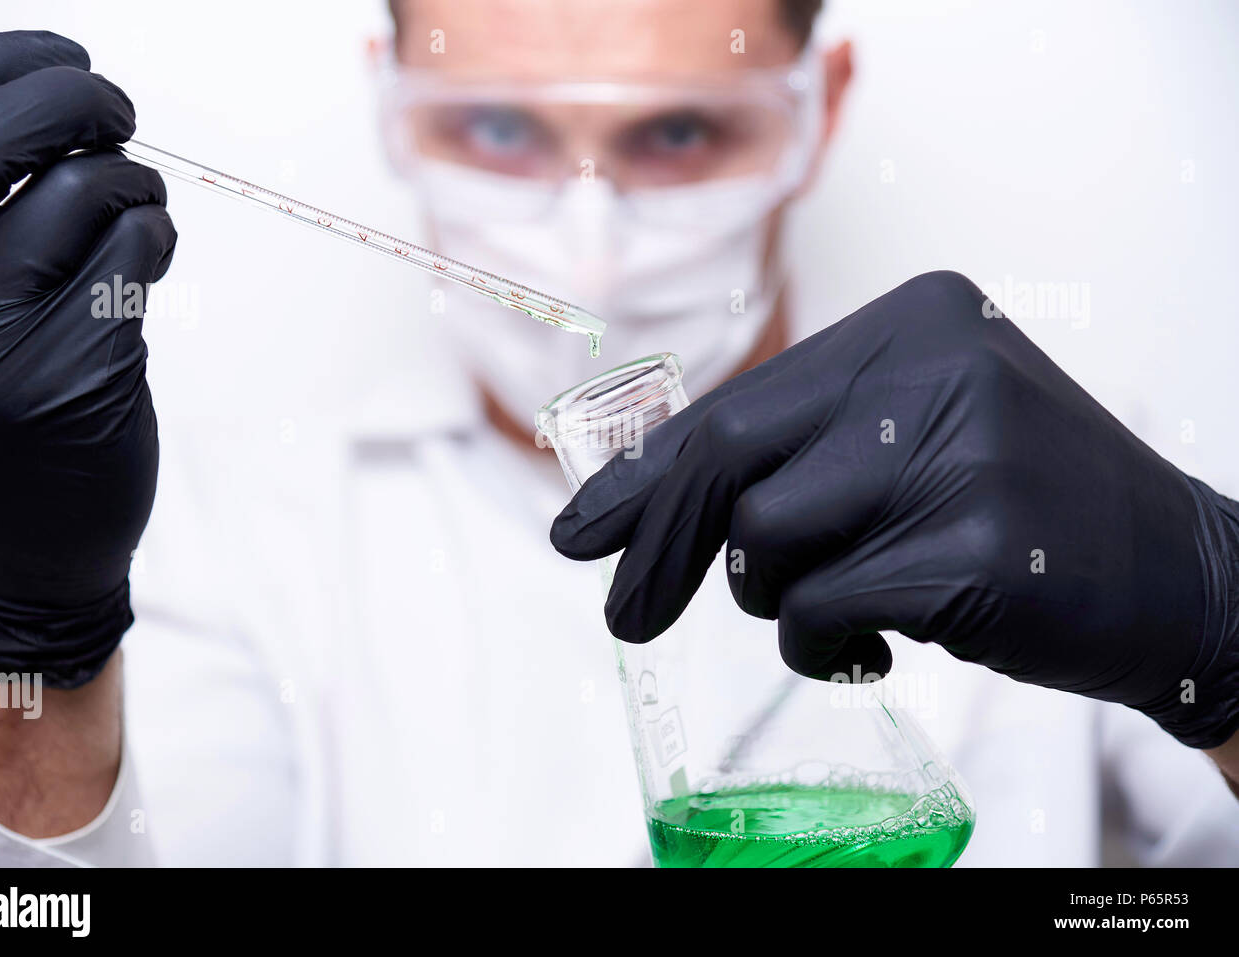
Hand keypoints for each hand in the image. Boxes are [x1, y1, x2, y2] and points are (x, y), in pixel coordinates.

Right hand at [0, 22, 174, 686]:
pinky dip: (152, 233)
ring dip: (125, 176)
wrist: (6, 563)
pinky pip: (130, 254)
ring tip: (131, 199)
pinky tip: (142, 256)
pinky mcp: (60, 378)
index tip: (50, 56)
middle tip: (110, 104)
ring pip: (73, 192)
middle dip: (63, 92)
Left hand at [552, 271, 1238, 748]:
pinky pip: (822, 609)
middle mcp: (934, 363)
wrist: (1185, 576)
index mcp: (911, 320)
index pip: (737, 404)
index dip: (644, 478)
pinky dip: (829, 644)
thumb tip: (646, 509)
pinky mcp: (979, 545)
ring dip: (782, 599)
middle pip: (727, 461)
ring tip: (849, 607)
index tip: (582, 533)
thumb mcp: (914, 444)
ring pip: (765, 543)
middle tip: (625, 613)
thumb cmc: (1022, 511)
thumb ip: (798, 455)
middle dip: (659, 547)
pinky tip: (881, 644)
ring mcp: (963, 451)